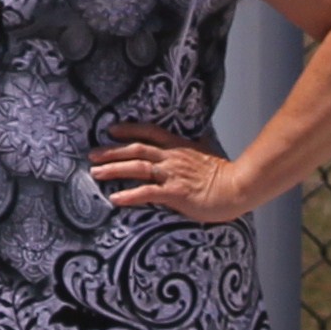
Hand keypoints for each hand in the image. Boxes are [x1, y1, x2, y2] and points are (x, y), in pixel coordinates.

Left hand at [91, 123, 258, 224]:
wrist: (238, 187)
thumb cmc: (226, 175)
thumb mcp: (207, 155)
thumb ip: (195, 150)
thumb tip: (195, 144)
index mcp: (179, 146)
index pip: (149, 132)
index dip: (128, 130)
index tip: (112, 131)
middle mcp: (171, 157)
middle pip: (135, 149)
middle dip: (111, 151)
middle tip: (92, 154)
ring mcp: (172, 174)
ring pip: (136, 167)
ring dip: (113, 169)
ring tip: (95, 173)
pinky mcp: (175, 193)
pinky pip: (147, 193)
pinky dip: (129, 196)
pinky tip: (115, 199)